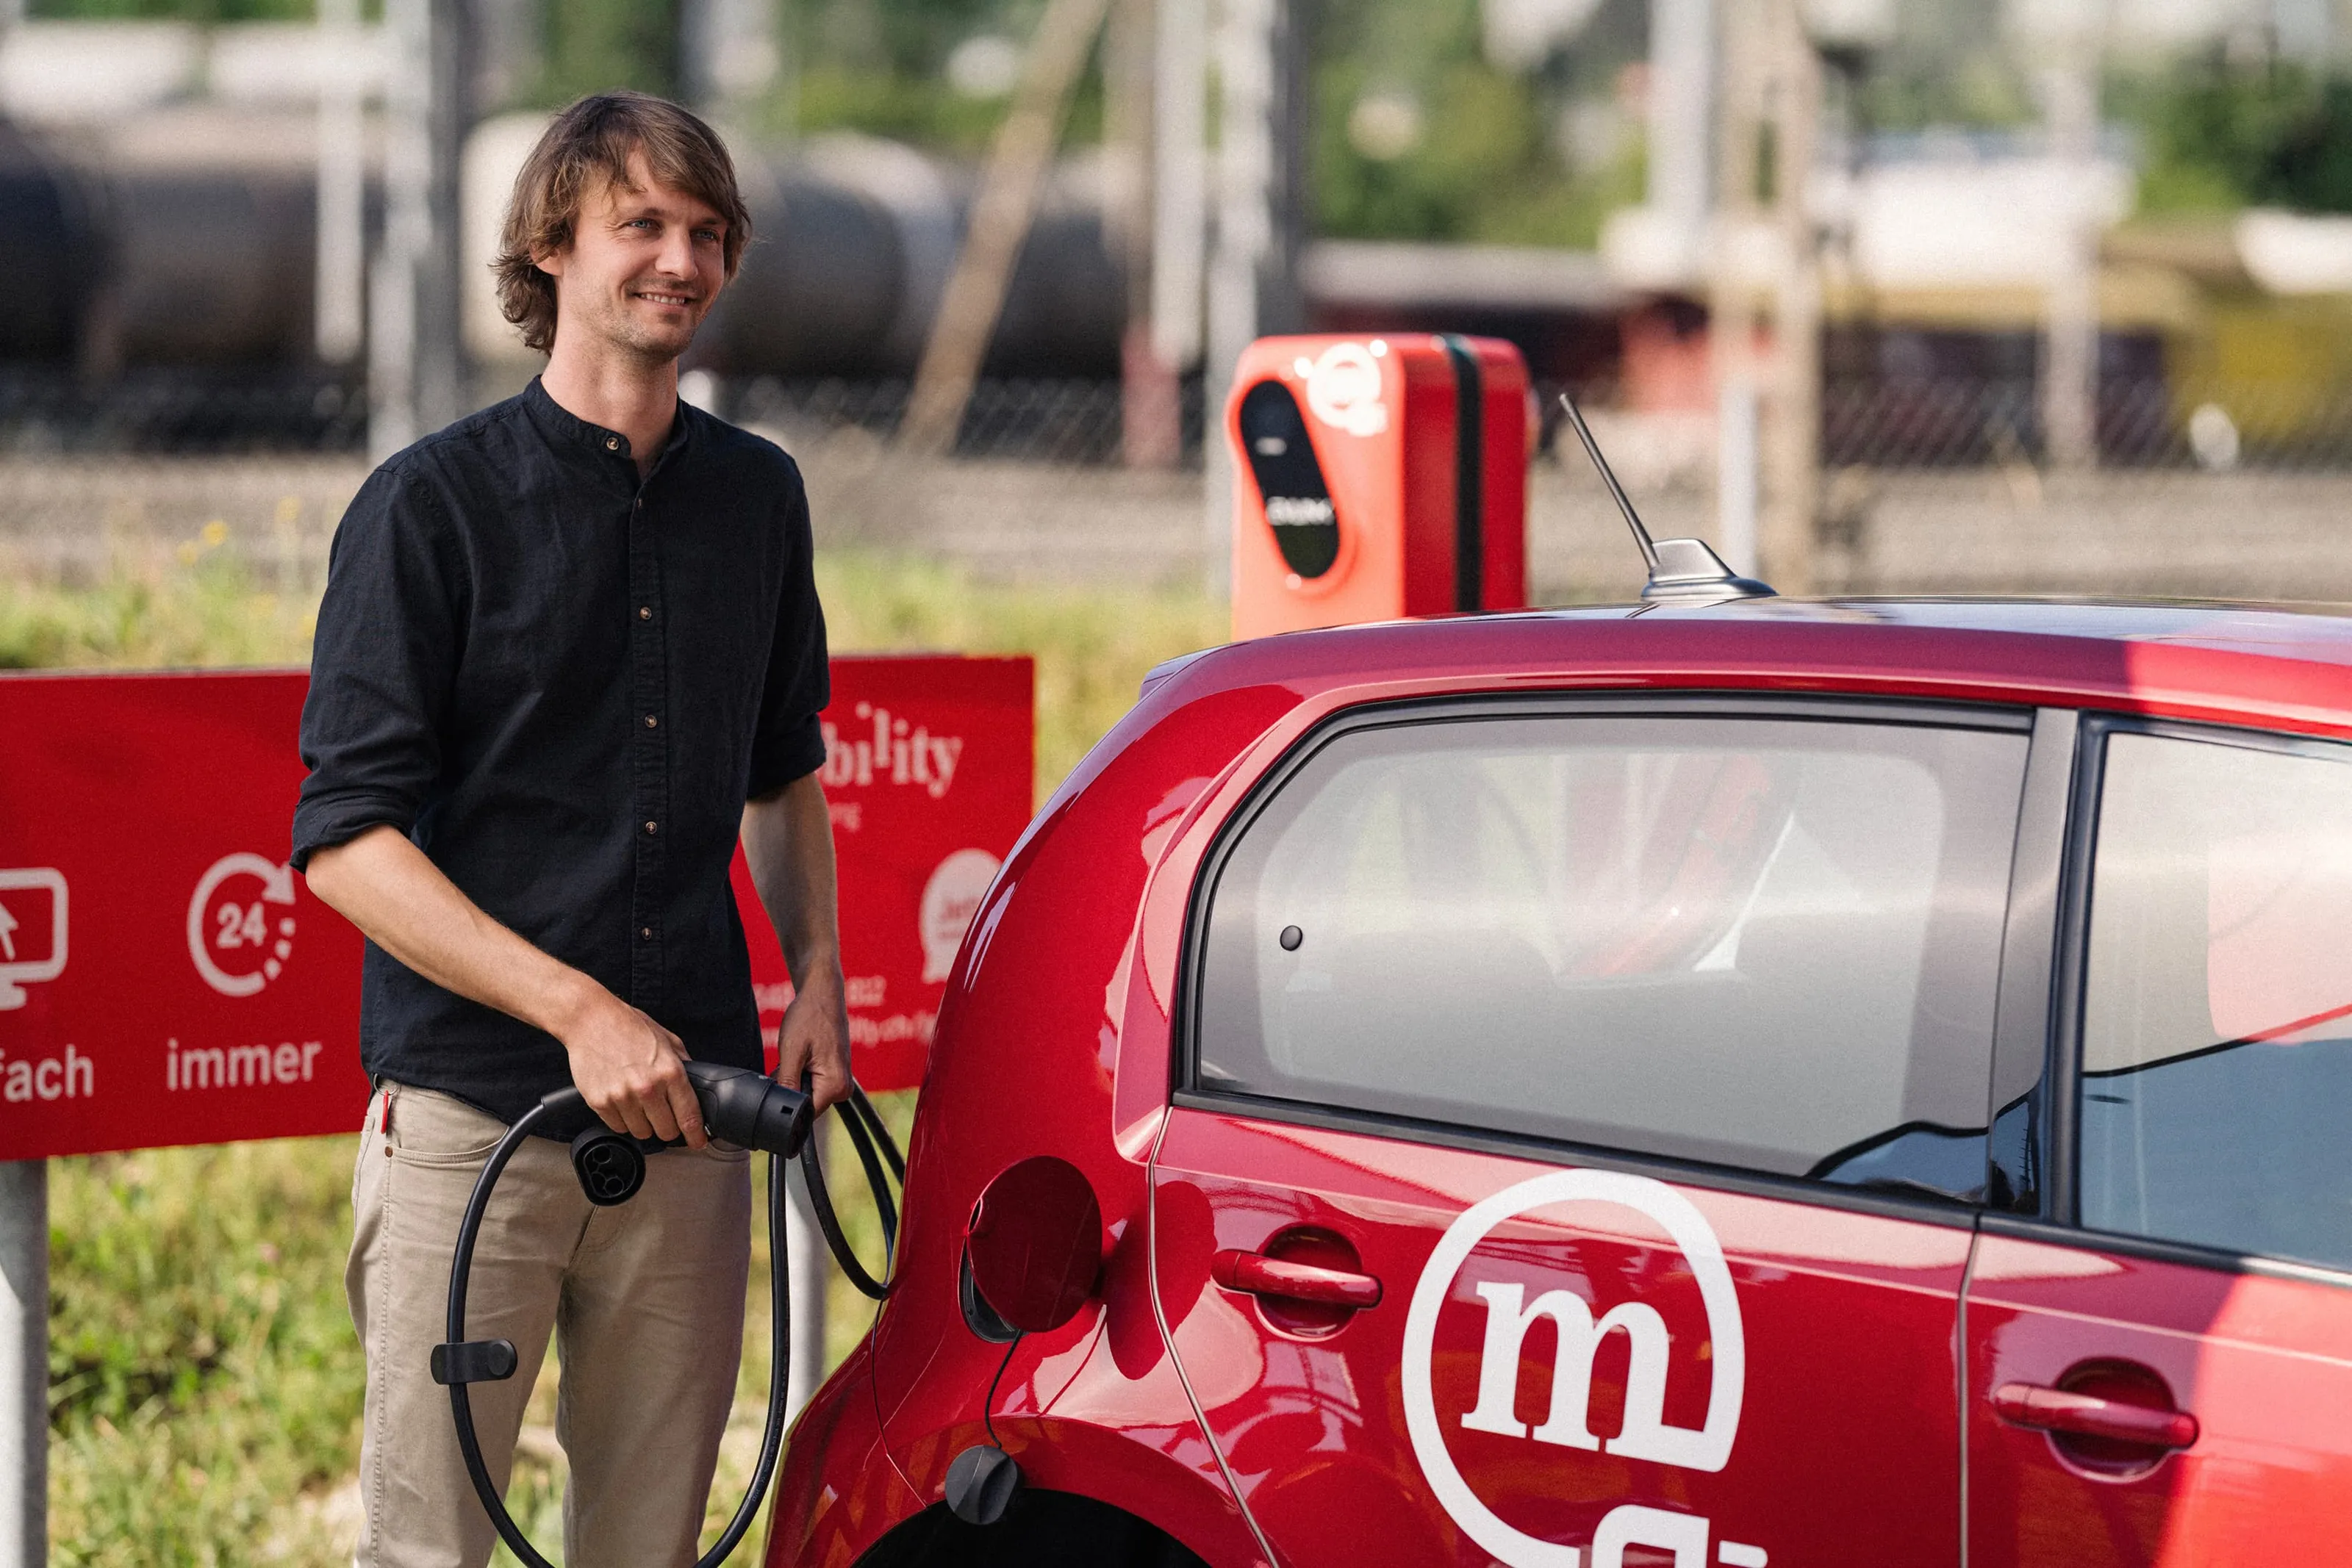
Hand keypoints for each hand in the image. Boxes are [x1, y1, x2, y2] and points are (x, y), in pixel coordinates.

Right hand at [556, 984, 706, 1146]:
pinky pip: (618, 1127)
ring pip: (641, 1133)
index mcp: (670, 1072)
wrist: (590, 1020)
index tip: (697, 1142)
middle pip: (666, 1131)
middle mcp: (647, 1087)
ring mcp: (622, 1097)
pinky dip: (622, 1120)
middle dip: (668, 1127)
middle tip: (663, 1116)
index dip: (696, 1134)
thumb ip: (684, 1064)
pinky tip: (622, 1101)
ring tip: (638, 1102)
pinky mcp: (600, 1102)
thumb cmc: (628, 1026)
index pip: (689, 1116)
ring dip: (643, 1124)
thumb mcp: (667, 1039)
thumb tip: (696, 1087)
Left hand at [775, 966, 851, 1111]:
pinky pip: (815, 1084)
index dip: (786, 1101)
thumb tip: (780, 1108)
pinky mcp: (837, 1074)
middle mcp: (844, 1088)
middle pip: (807, 1104)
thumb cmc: (809, 1016)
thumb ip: (787, 1083)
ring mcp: (842, 1081)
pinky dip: (803, 1074)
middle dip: (791, 1089)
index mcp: (835, 1085)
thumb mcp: (791, 1051)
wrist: (823, 994)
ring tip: (798, 1056)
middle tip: (789, 1062)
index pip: (805, 1113)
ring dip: (796, 1080)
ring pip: (809, 1094)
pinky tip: (803, 1056)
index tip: (781, 1079)